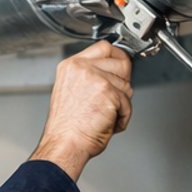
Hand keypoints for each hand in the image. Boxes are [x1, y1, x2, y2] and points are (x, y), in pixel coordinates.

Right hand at [31, 41, 133, 179]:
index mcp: (71, 66)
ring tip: (104, 115)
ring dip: (121, 103)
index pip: (104, 47)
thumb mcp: (71, 90)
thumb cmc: (66, 127)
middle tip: (112, 98)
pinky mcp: (109, 93)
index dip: (116, 58)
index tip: (120, 68)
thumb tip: (112, 72)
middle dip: (123, 82)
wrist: (64, 144)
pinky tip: (107, 123)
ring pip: (127, 85)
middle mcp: (82, 68)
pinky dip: (122, 116)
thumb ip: (89, 76)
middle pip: (121, 62)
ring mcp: (96, 79)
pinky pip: (127, 103)